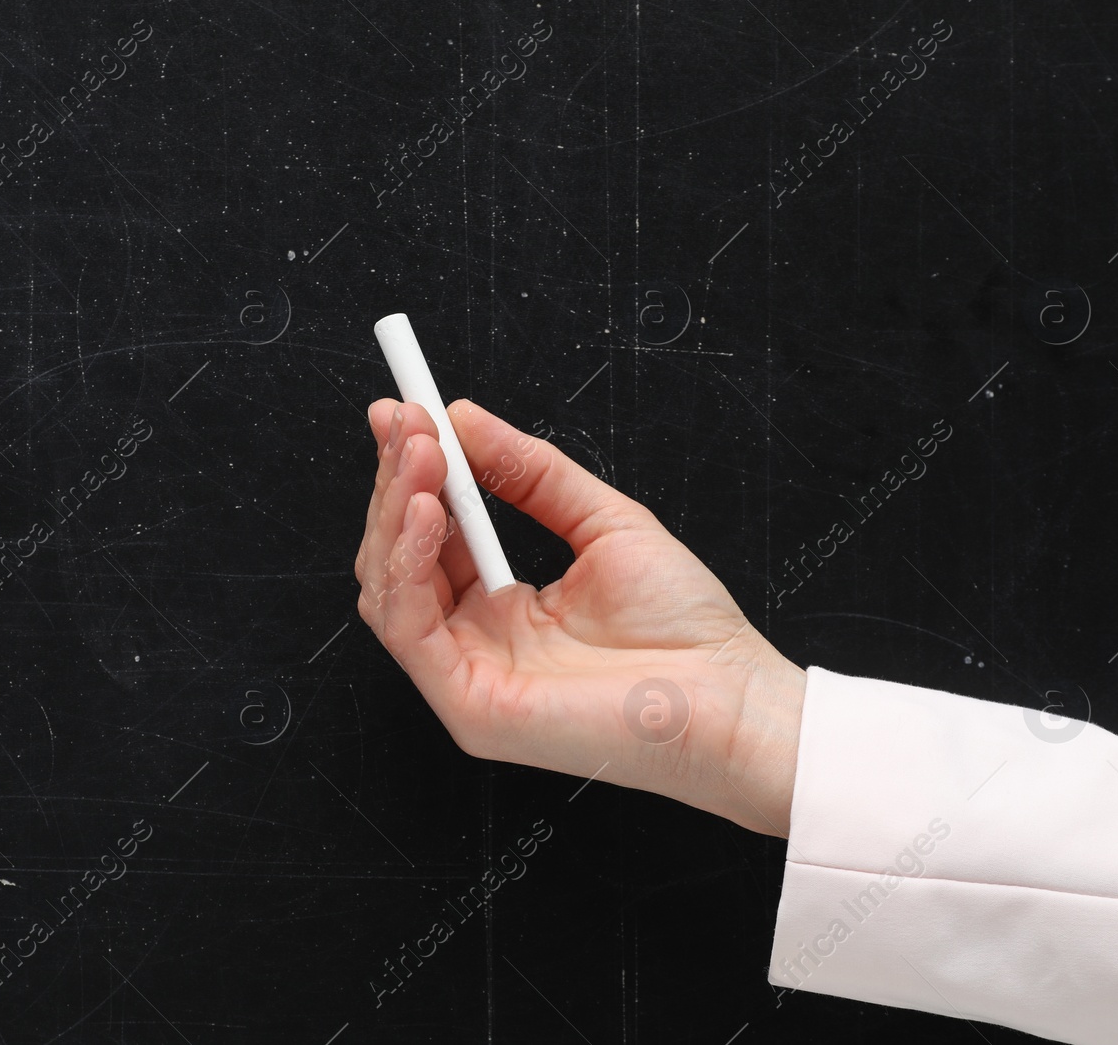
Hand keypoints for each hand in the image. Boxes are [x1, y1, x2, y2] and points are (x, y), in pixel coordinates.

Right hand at [354, 398, 806, 836]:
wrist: (730, 695)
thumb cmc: (687, 629)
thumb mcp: (603, 522)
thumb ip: (532, 473)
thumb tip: (465, 419)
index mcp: (505, 610)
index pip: (432, 538)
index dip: (414, 474)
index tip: (407, 411)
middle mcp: (477, 644)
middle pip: (398, 560)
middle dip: (396, 482)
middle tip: (408, 422)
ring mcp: (467, 678)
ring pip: (387, 591)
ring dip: (394, 513)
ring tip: (421, 456)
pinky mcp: (469, 705)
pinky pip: (408, 629)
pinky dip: (405, 565)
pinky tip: (427, 512)